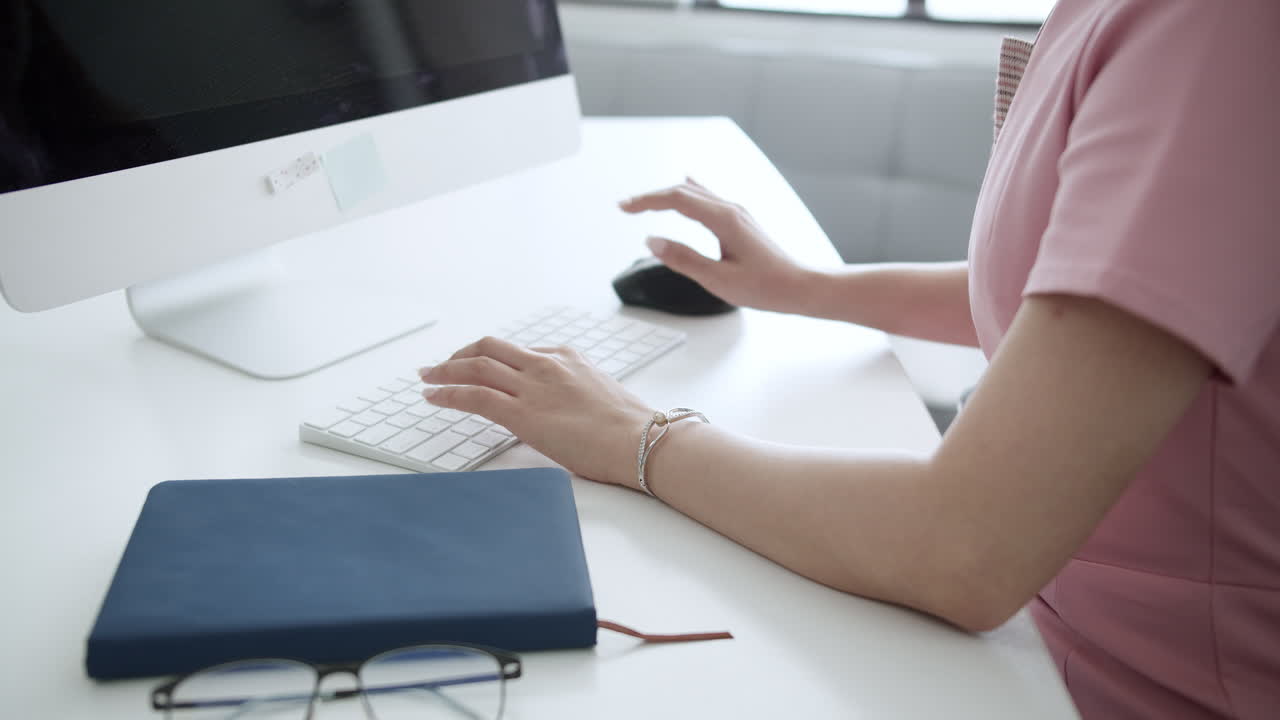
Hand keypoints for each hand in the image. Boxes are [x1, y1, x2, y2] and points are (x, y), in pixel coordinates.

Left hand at [419, 336, 651, 487]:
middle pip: (490, 348)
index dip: (492, 358)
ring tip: (428, 378)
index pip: (519, 352)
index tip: (479, 366)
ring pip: (476, 366)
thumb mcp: (600, 396)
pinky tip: (434, 397)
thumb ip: (574, 395)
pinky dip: (449, 394)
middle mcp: (546, 365)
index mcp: (567, 358)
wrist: (641, 441)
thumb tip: (562, 411)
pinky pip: (475, 396)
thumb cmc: (630, 428)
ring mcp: (533, 386)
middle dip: (460, 355)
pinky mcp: (523, 414)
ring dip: (445, 370)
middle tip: (442, 365)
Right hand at [619, 178, 812, 313]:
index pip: (676, 199)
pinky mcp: (740, 221)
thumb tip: (652, 241)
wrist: (799, 287)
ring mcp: (736, 213)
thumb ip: (683, 259)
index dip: (647, 201)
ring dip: (667, 195)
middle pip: (682, 191)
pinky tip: (687, 185)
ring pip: (695, 193)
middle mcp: (730, 209)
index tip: (624, 207)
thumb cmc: (765, 287)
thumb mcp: (718, 280)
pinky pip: (708, 198)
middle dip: (651, 197)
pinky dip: (688, 193)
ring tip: (645, 202)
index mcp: (724, 219)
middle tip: (625, 206)